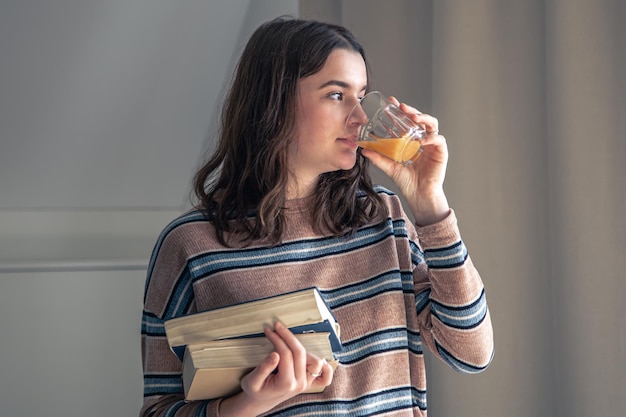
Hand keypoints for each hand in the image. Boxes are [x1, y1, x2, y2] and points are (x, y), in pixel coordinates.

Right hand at [218, 322, 333, 416]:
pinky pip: (324, 377)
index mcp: (285, 383)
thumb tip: (275, 354)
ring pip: (315, 362)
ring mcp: (306, 383)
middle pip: (300, 353)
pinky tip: (313, 356)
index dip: (277, 339)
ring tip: (287, 339)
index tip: (269, 330)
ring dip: (302, 348)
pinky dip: (324, 367)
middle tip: (277, 326)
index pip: (285, 354)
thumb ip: (263, 368)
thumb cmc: (255, 390)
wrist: (260, 402)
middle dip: (287, 336)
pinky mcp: (309, 382)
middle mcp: (300, 383)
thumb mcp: (252, 381)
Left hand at [361, 97, 449, 225]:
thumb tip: (364, 149)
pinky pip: (438, 140)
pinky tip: (422, 140)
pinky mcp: (441, 153)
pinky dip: (430, 138)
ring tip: (414, 117)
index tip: (392, 102)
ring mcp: (433, 145)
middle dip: (412, 110)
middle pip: (421, 119)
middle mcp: (424, 140)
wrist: (418, 196)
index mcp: (413, 141)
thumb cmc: (408, 182)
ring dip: (424, 118)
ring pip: (432, 124)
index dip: (402, 111)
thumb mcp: (390, 167)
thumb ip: (378, 158)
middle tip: (402, 107)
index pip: (408, 121)